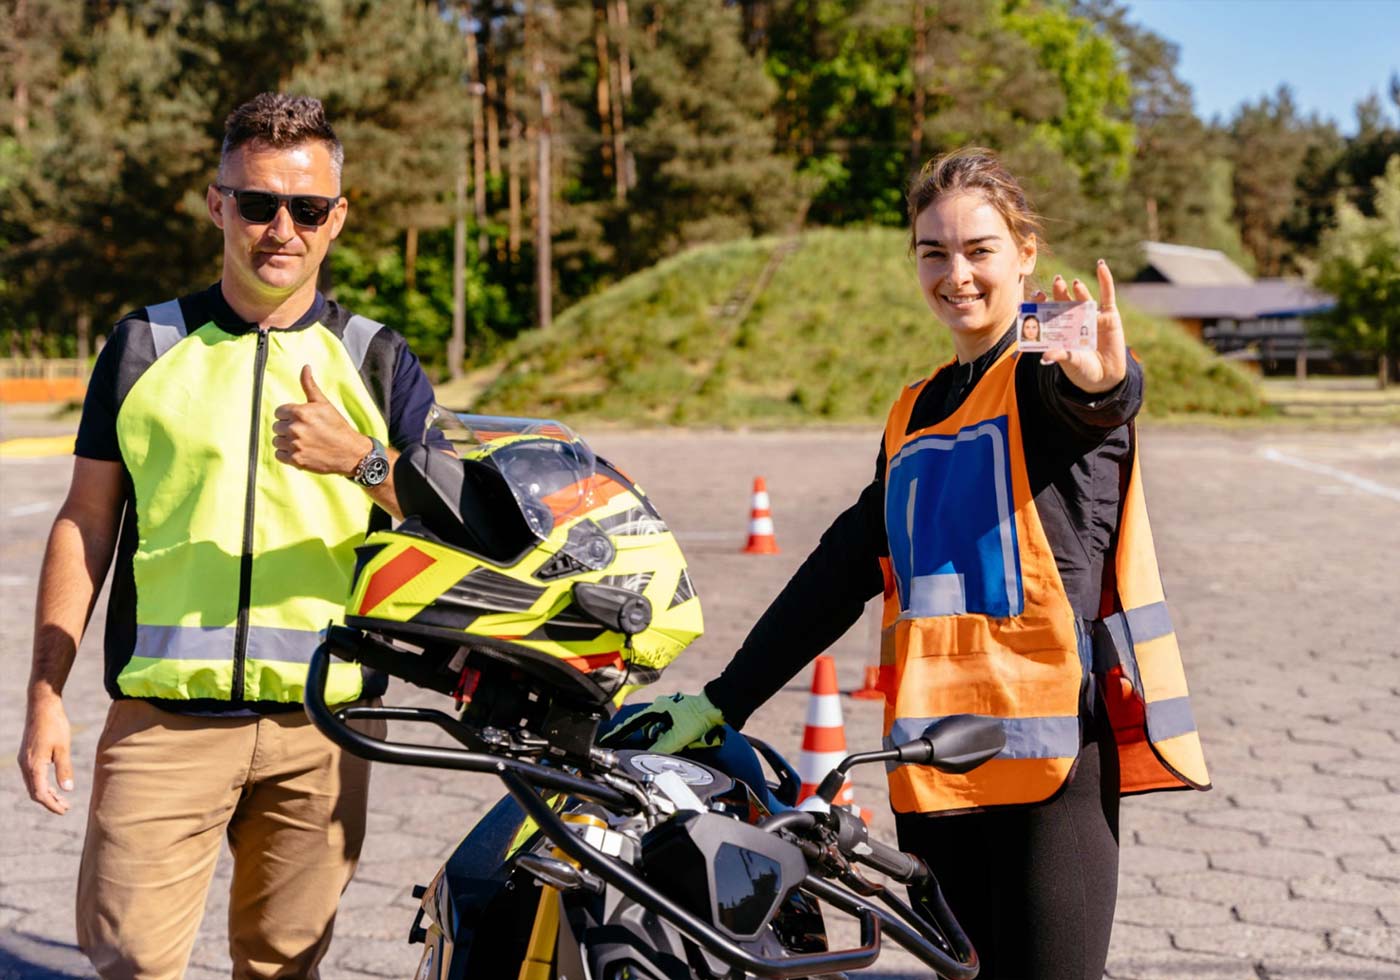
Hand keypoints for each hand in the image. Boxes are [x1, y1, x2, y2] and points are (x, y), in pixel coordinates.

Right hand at [18, 694, 73, 814]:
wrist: (42, 706)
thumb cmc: (54, 725)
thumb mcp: (63, 748)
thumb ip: (64, 769)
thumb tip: (67, 790)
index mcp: (33, 766)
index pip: (40, 794)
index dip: (52, 805)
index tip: (64, 811)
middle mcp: (25, 765)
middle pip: (34, 792)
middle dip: (49, 802)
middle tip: (66, 808)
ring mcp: (24, 760)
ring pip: (33, 784)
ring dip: (46, 794)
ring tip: (62, 800)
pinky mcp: (27, 755)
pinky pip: (32, 776)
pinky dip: (42, 784)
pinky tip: (54, 785)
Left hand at [272, 365, 370, 475]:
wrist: (350, 452)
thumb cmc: (337, 426)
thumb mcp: (324, 404)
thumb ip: (309, 386)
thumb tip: (305, 367)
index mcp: (300, 412)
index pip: (279, 412)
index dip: (290, 415)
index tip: (302, 420)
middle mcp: (295, 428)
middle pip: (277, 426)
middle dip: (288, 428)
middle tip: (305, 432)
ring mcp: (295, 445)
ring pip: (277, 441)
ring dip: (286, 442)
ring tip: (303, 442)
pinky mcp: (296, 460)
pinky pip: (279, 455)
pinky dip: (287, 454)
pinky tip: (301, 451)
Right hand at [603, 692, 725, 754]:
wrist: (718, 709)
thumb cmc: (698, 717)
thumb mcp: (677, 736)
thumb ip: (660, 747)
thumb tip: (646, 756)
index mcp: (657, 709)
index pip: (633, 723)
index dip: (620, 732)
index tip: (608, 739)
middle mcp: (661, 708)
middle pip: (647, 728)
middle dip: (649, 739)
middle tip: (656, 745)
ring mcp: (671, 710)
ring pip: (659, 730)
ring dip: (664, 738)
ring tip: (676, 743)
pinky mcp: (680, 715)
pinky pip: (669, 729)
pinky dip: (671, 737)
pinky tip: (680, 741)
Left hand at [1035, 260, 1126, 394]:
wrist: (1104, 378)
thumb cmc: (1081, 370)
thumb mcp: (1070, 363)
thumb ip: (1060, 356)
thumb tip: (1045, 357)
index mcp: (1058, 327)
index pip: (1046, 310)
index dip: (1041, 302)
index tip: (1037, 295)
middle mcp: (1072, 318)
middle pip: (1063, 301)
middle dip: (1059, 291)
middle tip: (1057, 282)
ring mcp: (1090, 315)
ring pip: (1083, 298)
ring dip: (1079, 290)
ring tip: (1075, 284)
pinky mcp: (1109, 314)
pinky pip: (1107, 294)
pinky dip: (1105, 279)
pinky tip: (1101, 265)